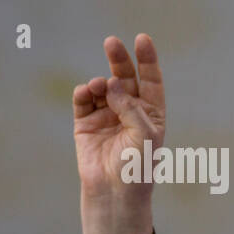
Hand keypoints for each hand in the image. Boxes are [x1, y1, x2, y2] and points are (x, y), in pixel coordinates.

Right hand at [73, 34, 165, 233]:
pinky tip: (86, 92)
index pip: (150, 79)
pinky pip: (83, 101)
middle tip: (111, 43)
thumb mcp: (145, 134)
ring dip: (100, 82)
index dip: (147, 58)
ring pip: (102, 87)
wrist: (114, 194)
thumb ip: (130, 106)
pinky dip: (83, 92)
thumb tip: (109, 83)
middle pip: (124, 77)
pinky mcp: (85, 124)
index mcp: (151, 112)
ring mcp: (106, 116)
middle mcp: (128, 111)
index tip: (142, 39)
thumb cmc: (137, 168)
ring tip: (98, 87)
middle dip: (119, 59)